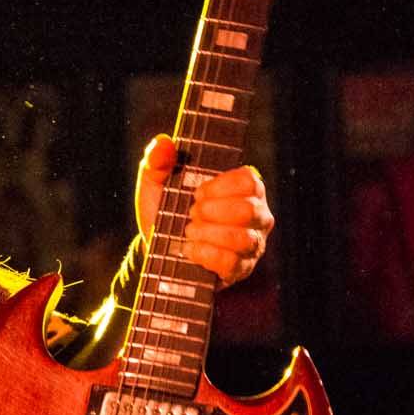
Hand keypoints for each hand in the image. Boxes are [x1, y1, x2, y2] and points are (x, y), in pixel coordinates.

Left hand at [135, 134, 274, 285]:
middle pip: (250, 210)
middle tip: (192, 213)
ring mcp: (252, 244)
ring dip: (209, 234)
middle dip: (213, 212)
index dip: (221, 187)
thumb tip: (163, 144)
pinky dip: (207, 255)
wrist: (157, 250)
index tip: (197, 192)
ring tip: (189, 232)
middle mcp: (257, 215)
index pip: (250, 181)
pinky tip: (190, 250)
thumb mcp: (156, 182)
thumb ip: (157, 159)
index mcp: (244, 188)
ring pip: (243, 239)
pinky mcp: (241, 270)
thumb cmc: (166, 210)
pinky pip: (232, 264)